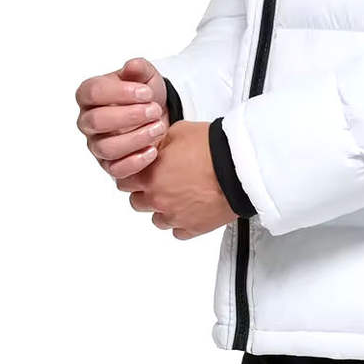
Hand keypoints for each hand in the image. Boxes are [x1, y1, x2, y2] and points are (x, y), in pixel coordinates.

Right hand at [75, 57, 168, 178]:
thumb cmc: (145, 95)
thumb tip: (133, 65)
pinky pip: (115, 170)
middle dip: (129, 116)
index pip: (92, 92)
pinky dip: (135, 162)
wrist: (159, 116)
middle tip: (155, 110)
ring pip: (106, 148)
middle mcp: (88, 121)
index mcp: (89, 95)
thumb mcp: (145, 76)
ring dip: (136, 138)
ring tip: (159, 128)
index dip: (120, 92)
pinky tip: (154, 150)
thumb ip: (139, 69)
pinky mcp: (110, 165)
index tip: (146, 92)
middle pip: (96, 122)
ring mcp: (96, 145)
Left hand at [117, 121, 236, 239]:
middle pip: (137, 202)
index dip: (133, 175)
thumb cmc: (213, 148)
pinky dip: (183, 222)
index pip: (124, 181)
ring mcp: (175, 216)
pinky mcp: (194, 227)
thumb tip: (156, 146)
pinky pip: (179, 232)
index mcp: (150, 176)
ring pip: (157, 220)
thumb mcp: (179, 131)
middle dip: (146, 192)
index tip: (142, 172)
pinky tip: (191, 209)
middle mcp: (158, 199)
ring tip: (180, 196)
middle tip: (162, 182)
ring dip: (164, 209)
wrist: (240, 167)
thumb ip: (161, 143)